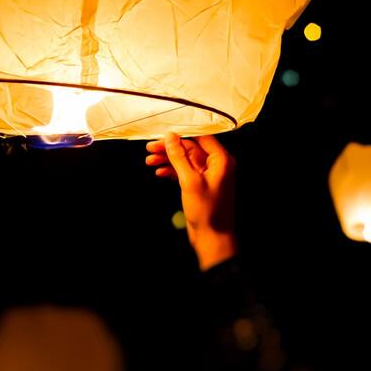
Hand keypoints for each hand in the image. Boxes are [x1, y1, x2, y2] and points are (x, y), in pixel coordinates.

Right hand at [145, 132, 236, 269]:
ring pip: (185, 160)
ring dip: (168, 160)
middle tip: (151, 148)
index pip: (201, 137)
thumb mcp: (189, 181)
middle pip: (191, 148)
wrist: (212, 238)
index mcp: (221, 160)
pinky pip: (185, 172)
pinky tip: (159, 172)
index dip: (182, 133)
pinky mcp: (200, 186)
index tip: (164, 133)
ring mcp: (208, 176)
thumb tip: (170, 137)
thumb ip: (179, 157)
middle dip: (170, 148)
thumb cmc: (207, 212)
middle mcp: (217, 165)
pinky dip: (172, 171)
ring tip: (150, 160)